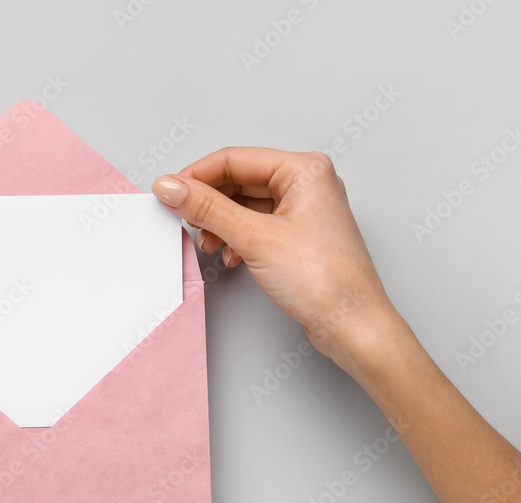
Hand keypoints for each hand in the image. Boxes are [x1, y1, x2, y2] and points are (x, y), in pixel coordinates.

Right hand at [152, 147, 401, 372]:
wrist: (352, 325)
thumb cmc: (325, 281)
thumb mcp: (254, 238)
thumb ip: (208, 209)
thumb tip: (173, 187)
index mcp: (305, 170)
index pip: (234, 159)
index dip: (196, 176)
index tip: (169, 192)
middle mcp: (308, 184)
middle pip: (239, 180)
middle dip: (209, 203)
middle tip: (183, 219)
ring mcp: (305, 210)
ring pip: (245, 204)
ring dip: (221, 223)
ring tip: (208, 243)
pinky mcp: (299, 236)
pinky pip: (256, 224)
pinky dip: (236, 237)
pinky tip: (229, 255)